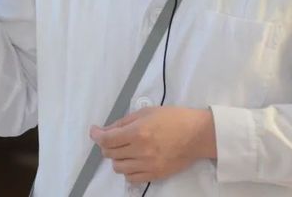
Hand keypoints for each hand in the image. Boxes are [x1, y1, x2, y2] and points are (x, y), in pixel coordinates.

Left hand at [89, 106, 216, 183]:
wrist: (197, 134)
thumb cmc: (173, 118)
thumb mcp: (146, 112)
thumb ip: (124, 122)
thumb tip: (106, 129)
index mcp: (138, 132)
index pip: (107, 139)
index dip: (96, 135)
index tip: (94, 131)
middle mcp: (140, 150)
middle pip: (110, 153)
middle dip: (106, 144)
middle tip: (111, 138)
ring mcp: (148, 165)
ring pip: (118, 168)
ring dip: (116, 158)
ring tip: (123, 150)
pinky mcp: (155, 175)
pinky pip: (131, 179)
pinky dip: (127, 171)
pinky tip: (131, 161)